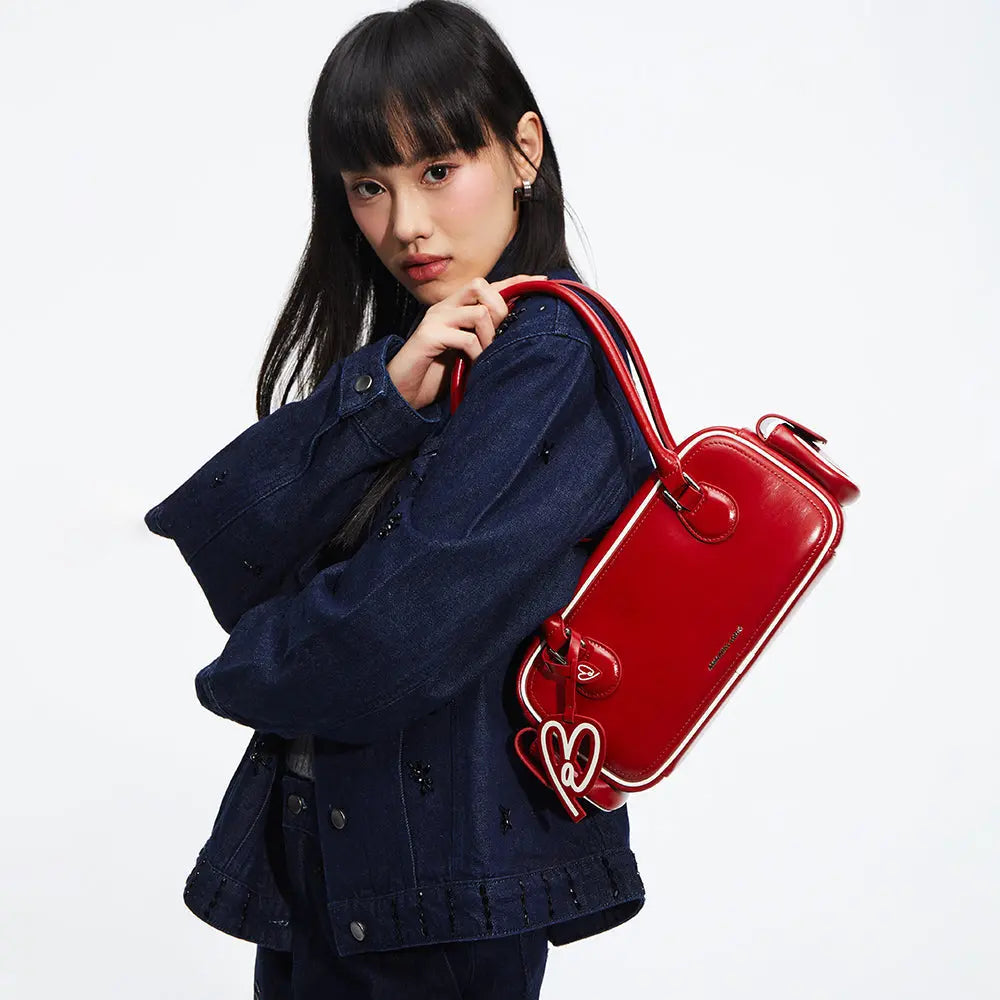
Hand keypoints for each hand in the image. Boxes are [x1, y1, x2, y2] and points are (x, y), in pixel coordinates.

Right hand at [387, 273, 548, 410]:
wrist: (403, 390)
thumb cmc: (436, 373)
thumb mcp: (467, 351)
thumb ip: (485, 336)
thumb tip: (517, 330)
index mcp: (455, 307)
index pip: (489, 285)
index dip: (515, 281)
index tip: (541, 281)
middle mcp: (444, 307)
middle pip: (482, 287)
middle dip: (501, 310)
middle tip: (502, 337)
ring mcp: (435, 319)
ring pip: (478, 312)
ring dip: (491, 336)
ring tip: (488, 356)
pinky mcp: (428, 336)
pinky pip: (465, 338)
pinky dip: (477, 353)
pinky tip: (475, 365)